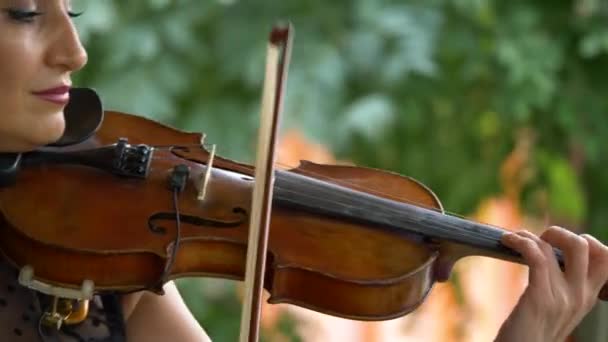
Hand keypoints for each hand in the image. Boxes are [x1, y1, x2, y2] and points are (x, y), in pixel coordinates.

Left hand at [494, 226, 607, 341]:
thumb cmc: (531, 334)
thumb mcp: (557, 309)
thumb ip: (562, 288)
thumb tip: (552, 259)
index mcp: (587, 298)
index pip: (607, 260)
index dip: (589, 242)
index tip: (562, 243)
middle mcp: (580, 296)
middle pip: (587, 247)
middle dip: (562, 233)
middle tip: (540, 241)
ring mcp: (562, 297)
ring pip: (556, 247)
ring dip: (530, 235)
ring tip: (514, 239)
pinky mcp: (539, 299)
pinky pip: (536, 257)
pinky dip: (520, 242)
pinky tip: (506, 241)